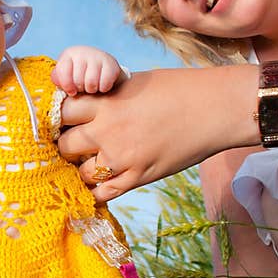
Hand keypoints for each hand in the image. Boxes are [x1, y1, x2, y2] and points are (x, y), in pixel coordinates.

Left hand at [52, 45, 125, 95]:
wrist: (102, 71)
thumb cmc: (78, 76)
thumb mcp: (65, 76)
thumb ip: (57, 78)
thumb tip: (55, 79)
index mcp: (68, 54)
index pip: (62, 72)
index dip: (67, 86)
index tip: (71, 91)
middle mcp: (82, 52)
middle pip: (77, 81)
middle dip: (80, 89)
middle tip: (83, 86)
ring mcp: (97, 56)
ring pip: (91, 83)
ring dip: (91, 90)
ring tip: (91, 86)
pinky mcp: (111, 63)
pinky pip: (104, 84)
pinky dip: (103, 88)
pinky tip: (102, 84)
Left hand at [58, 66, 257, 201]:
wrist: (217, 108)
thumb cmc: (179, 89)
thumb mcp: (135, 82)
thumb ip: (107, 97)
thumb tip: (83, 103)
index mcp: (107, 102)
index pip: (62, 112)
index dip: (60, 117)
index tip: (64, 120)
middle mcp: (108, 131)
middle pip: (66, 146)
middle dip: (68, 146)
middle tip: (75, 146)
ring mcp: (122, 157)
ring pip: (81, 173)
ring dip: (84, 170)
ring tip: (92, 163)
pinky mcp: (138, 177)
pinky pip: (103, 194)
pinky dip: (97, 192)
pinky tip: (99, 186)